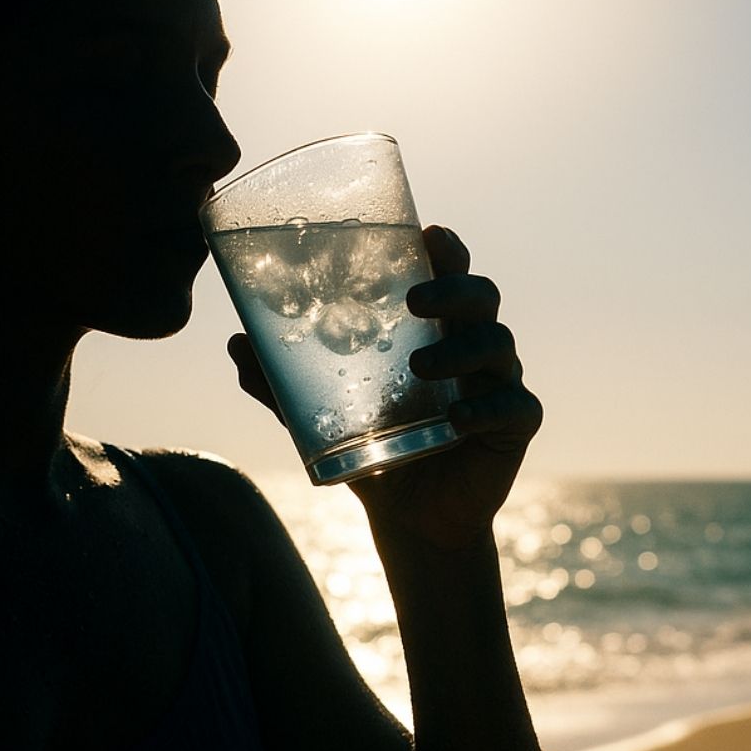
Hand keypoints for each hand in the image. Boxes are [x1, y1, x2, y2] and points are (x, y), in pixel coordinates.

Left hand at [226, 225, 540, 549]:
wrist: (410, 517)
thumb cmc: (372, 445)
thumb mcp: (317, 412)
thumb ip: (279, 380)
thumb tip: (234, 342)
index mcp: (434, 327)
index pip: (449, 272)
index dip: (446, 249)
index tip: (429, 233)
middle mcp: (471, 346)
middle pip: (482, 295)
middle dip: (454, 288)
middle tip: (414, 300)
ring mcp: (497, 383)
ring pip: (499, 345)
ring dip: (461, 349)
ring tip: (419, 366)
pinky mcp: (513, 427)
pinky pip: (515, 407)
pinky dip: (487, 408)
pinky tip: (456, 419)